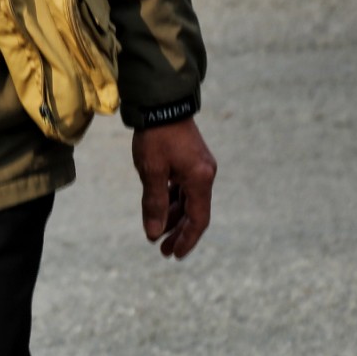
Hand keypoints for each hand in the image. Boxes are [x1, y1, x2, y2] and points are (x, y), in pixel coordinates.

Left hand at [132, 118, 216, 258]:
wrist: (161, 101)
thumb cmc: (156, 136)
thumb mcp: (151, 171)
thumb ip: (154, 203)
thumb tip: (153, 233)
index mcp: (200, 179)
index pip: (198, 219)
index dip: (187, 239)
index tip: (175, 254)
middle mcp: (204, 174)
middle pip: (194, 211)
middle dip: (178, 232)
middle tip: (163, 250)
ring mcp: (198, 166)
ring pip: (187, 199)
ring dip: (174, 216)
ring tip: (157, 231)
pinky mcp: (190, 158)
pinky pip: (183, 186)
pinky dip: (172, 198)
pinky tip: (160, 207)